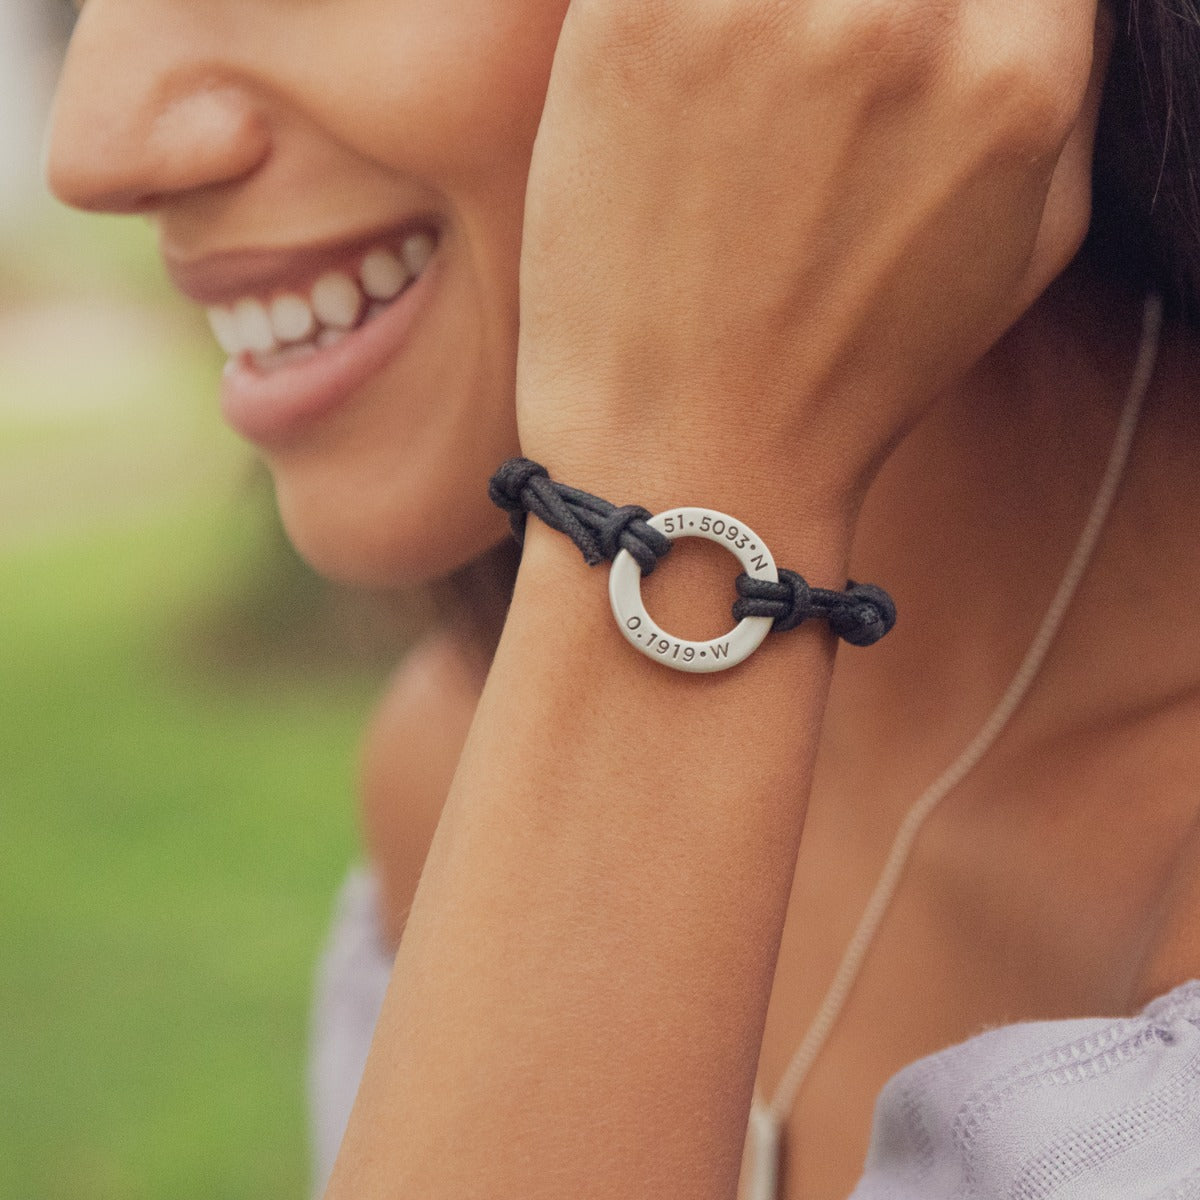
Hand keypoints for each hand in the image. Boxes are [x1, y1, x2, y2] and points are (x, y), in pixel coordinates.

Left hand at [516, 0, 1106, 512]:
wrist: (692, 451)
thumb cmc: (855, 370)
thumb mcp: (1029, 244)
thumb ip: (1059, 84)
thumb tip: (1038, 2)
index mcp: (1014, 76)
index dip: (951, 5)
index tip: (901, 40)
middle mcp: (897, 19)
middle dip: (859, 10)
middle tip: (812, 76)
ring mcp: (755, 9)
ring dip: (770, 13)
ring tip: (740, 84)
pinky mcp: (634, 20)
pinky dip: (679, 12)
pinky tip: (681, 73)